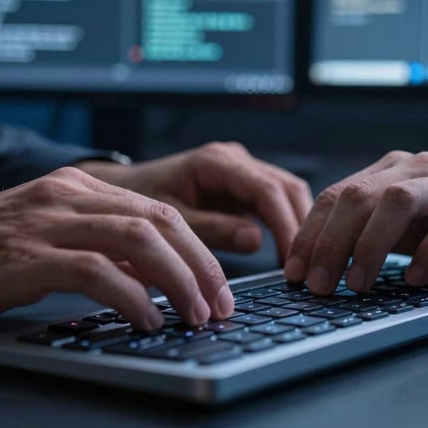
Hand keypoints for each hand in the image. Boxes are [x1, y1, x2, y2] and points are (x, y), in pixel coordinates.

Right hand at [0, 168, 233, 330]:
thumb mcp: (48, 239)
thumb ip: (98, 247)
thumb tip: (151, 276)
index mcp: (78, 187)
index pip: (158, 210)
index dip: (198, 248)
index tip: (216, 284)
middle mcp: (68, 195)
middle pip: (160, 221)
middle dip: (202, 264)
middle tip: (219, 303)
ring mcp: (47, 221)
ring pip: (139, 240)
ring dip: (179, 281)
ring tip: (195, 314)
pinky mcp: (25, 255)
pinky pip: (97, 272)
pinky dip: (132, 297)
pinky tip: (146, 319)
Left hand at [77, 142, 312, 262]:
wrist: (124, 190)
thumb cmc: (139, 200)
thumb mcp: (171, 220)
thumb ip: (211, 229)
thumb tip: (255, 240)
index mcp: (215, 161)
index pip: (266, 189)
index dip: (285, 225)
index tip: (291, 260)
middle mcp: (234, 159)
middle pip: (286, 187)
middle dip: (299, 226)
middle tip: (303, 268)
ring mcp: (242, 170)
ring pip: (287, 193)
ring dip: (296, 226)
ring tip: (298, 265)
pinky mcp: (243, 186)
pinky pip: (275, 203)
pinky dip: (284, 226)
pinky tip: (286, 256)